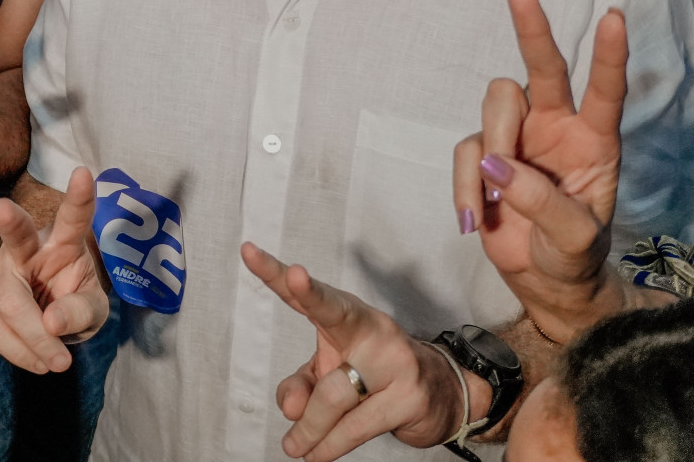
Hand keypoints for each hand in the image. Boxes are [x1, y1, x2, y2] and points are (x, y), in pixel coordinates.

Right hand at [0, 167, 108, 372]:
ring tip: (57, 363)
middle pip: (16, 237)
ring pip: (5, 300)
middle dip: (8, 222)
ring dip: (30, 339)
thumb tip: (52, 322)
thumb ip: (80, 312)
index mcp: (61, 242)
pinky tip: (32, 358)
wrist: (44, 321)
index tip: (83, 172)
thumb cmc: (71, 302)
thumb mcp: (92, 310)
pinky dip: (13, 349)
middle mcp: (24, 247)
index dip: (79, 198)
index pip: (72, 219)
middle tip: (1, 209)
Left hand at [243, 243, 478, 460]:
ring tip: (294, 447)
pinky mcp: (409, 397)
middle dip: (309, 291)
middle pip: (333, 310)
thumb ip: (301, 385)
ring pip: (334, 393)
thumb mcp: (330, 376)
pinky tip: (316, 453)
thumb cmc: (374, 377)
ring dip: (309, 427)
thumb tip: (290, 410)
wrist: (443, 395)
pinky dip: (331, 444)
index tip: (250, 251)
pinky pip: (357, 425)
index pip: (310, 295)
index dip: (278, 274)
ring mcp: (395, 360)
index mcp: (348, 317)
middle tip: (292, 275)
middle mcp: (372, 328)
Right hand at [454, 0, 629, 342]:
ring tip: (493, 199)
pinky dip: (466, 185)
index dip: (609, 55)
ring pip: (495, 107)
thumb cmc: (573, 256)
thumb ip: (543, 202)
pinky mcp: (485, 158)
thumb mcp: (575, 238)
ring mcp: (517, 140)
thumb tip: (500, 165)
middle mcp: (556, 129)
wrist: (545, 284)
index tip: (612, 16)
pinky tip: (475, 218)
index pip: (605, 91)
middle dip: (532, 27)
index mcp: (595, 142)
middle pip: (542, 68)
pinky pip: (467, 153)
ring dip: (492, 146)